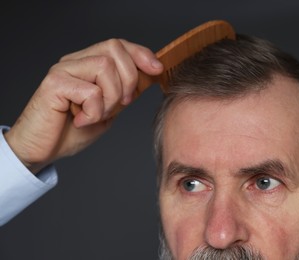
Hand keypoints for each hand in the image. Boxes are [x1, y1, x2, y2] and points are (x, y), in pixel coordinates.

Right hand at [4, 39, 162, 172]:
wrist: (43, 150)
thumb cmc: (73, 131)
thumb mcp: (108, 110)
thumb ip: (123, 92)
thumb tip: (148, 76)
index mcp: (87, 64)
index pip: (118, 45)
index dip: (140, 54)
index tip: (157, 69)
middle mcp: (74, 62)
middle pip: (114, 49)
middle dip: (129, 80)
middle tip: (122, 105)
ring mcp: (63, 70)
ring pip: (105, 67)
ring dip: (111, 98)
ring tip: (97, 115)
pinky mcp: (54, 84)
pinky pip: (91, 91)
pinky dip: (94, 112)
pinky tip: (81, 121)